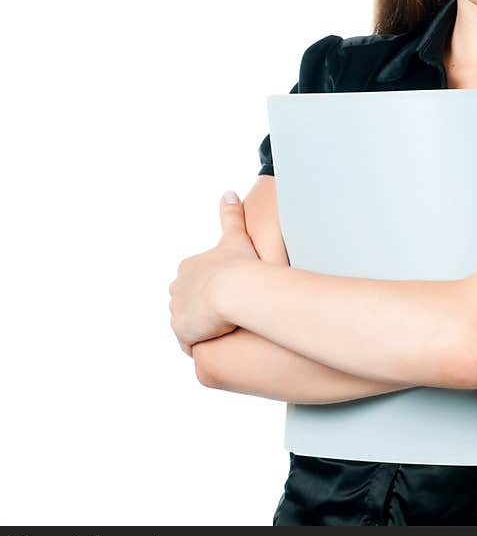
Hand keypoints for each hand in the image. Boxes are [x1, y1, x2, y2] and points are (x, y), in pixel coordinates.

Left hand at [169, 191, 259, 354]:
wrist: (237, 289)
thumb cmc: (240, 264)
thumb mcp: (235, 236)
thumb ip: (231, 215)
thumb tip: (229, 192)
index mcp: (188, 267)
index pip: (196, 283)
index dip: (213, 289)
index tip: (230, 293)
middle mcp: (177, 288)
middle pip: (189, 303)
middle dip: (204, 309)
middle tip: (230, 312)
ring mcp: (177, 311)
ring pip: (189, 323)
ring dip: (203, 327)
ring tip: (226, 327)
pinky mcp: (182, 332)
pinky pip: (189, 343)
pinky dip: (202, 342)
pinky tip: (220, 340)